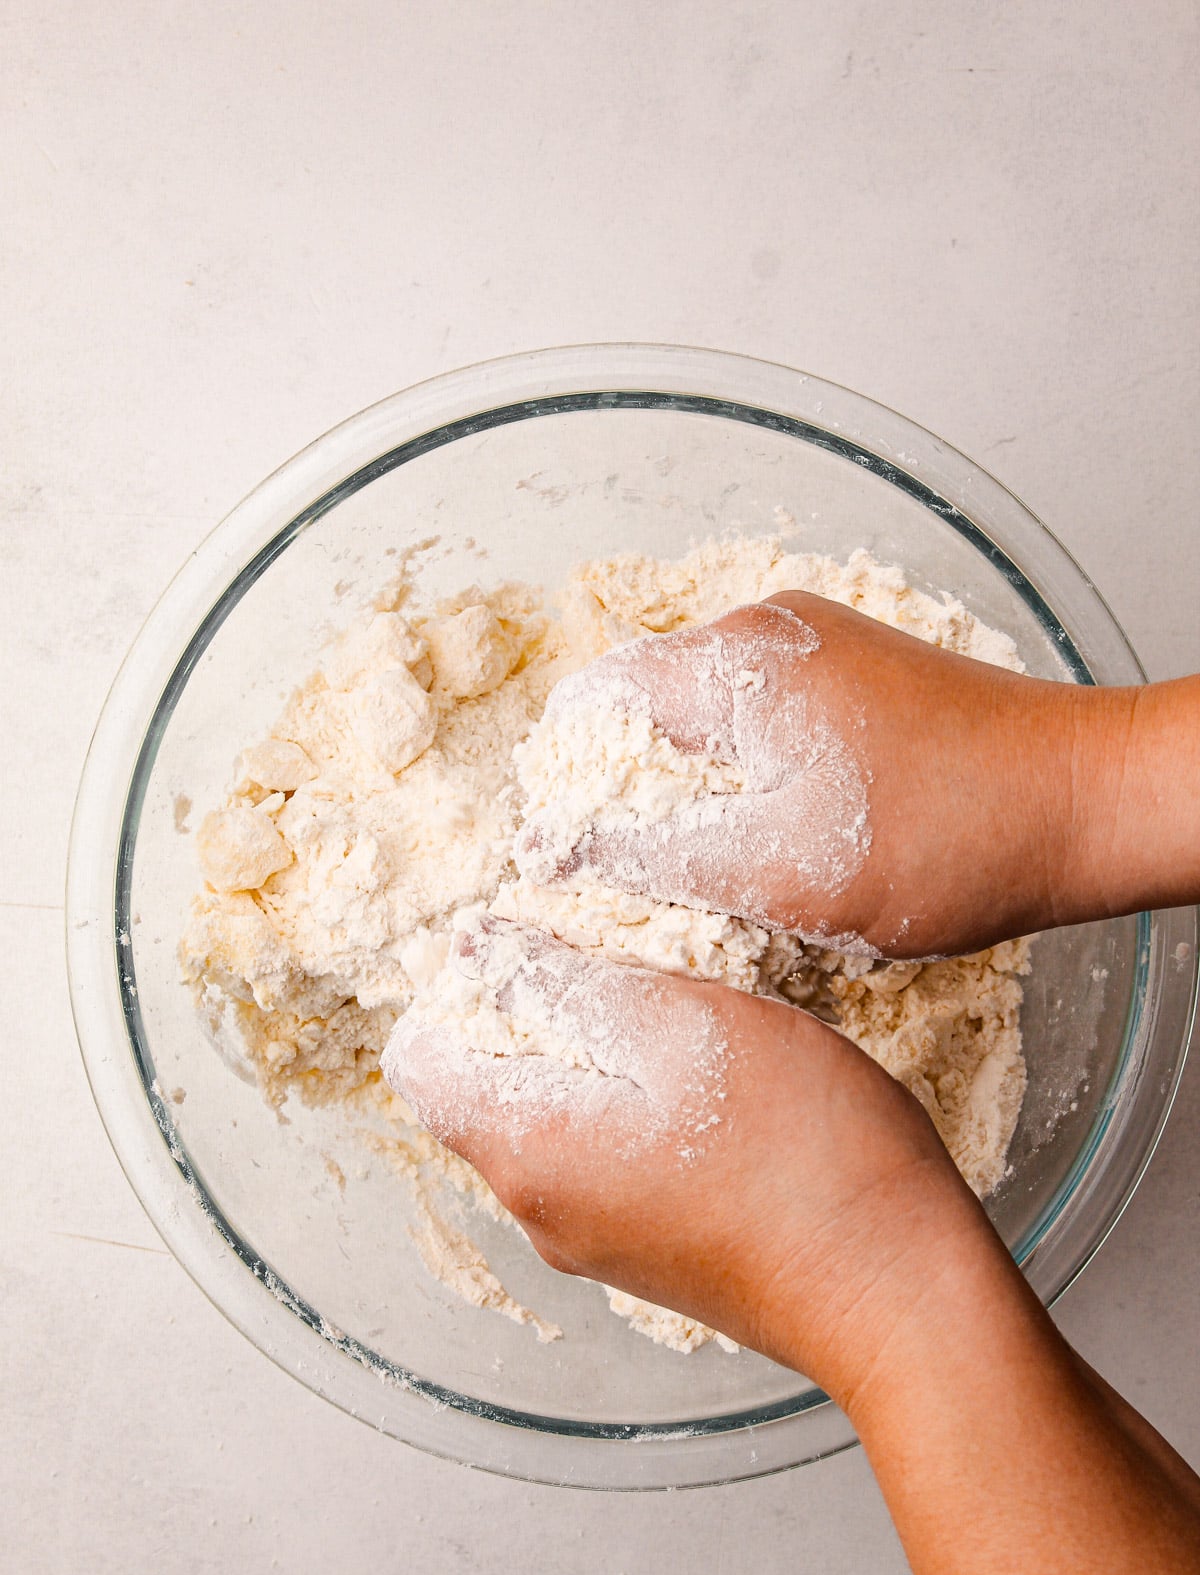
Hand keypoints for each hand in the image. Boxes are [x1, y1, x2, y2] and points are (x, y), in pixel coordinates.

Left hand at [383, 913, 988, 1402]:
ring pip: (555, 1123)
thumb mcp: (684, 1025)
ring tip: (682, 1013)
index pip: (420, 1059)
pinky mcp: (653, 1258)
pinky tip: (715, 1083)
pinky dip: (637, 1109)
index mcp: (525, 1150)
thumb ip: (567, 982)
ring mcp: (597, 1244)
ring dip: (596, 1058)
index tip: (532, 941)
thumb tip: (480, 952)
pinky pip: (608, 1165)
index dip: (461, 983)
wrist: (900, 1294)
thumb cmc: (802, 1151)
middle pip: (487, 1089)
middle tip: (624, 961)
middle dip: (533, 1012)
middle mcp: (539, 1212)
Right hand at [516, 592, 1124, 958]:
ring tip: (705, 869)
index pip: (594, 700)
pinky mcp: (853, 674)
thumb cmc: (947, 838)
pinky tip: (769, 840)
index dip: (562, 781)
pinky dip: (743, 779)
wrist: (1085, 800)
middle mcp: (769, 628)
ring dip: (688, 791)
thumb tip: (553, 851)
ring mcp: (817, 644)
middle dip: (624, 790)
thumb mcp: (780, 870)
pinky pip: (760, 721)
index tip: (563, 857)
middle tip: (633, 877)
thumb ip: (653, 856)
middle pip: (644, 705)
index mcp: (739, 659)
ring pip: (703, 719)